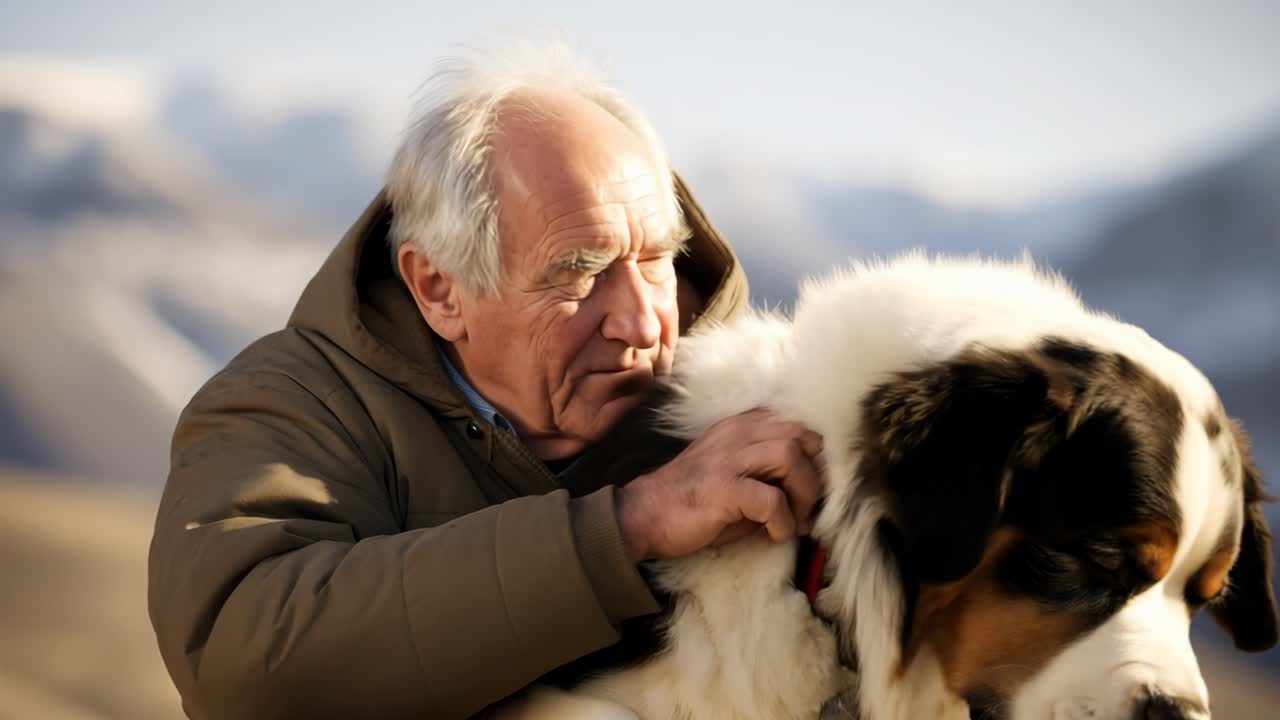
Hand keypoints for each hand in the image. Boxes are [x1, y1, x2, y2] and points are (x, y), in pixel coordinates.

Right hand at [616, 408, 823, 561]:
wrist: (645, 515)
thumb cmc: (695, 502)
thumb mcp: (736, 474)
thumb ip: (771, 470)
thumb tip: (813, 489)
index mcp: (742, 426)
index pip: (798, 425)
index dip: (815, 458)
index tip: (812, 489)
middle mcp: (737, 433)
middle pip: (801, 435)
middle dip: (815, 475)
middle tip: (808, 508)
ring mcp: (728, 458)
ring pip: (789, 456)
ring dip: (803, 494)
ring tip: (795, 520)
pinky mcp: (721, 487)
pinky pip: (770, 499)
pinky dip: (782, 521)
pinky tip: (774, 534)